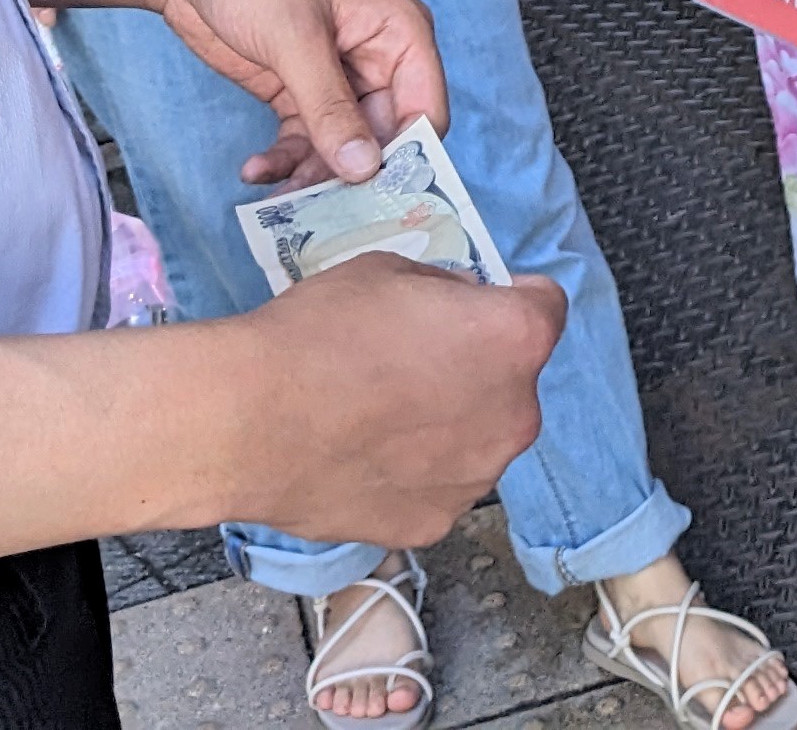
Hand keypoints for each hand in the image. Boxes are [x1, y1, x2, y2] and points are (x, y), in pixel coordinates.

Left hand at [140, 0, 451, 186]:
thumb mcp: (294, 35)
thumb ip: (330, 105)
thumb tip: (367, 170)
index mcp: (399, 31)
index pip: (425, 110)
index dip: (408, 159)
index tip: (377, 203)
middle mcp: (377, 59)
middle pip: (383, 139)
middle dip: (352, 176)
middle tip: (319, 214)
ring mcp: (335, 78)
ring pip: (342, 149)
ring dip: (312, 176)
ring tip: (276, 196)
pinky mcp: (296, 92)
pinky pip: (304, 142)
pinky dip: (284, 161)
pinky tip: (254, 170)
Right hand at [229, 252, 564, 555]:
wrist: (252, 422)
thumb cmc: (320, 334)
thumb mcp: (391, 272)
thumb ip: (444, 293)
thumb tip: (455, 310)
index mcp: (515, 341)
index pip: (545, 307)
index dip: (510, 299)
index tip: (477, 304)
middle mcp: (515, 415)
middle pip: (512, 382)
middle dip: (477, 370)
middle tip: (414, 363)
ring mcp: (476, 478)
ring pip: (477, 439)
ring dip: (449, 425)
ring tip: (380, 416)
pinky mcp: (433, 523)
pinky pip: (438, 486)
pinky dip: (414, 474)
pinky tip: (364, 457)